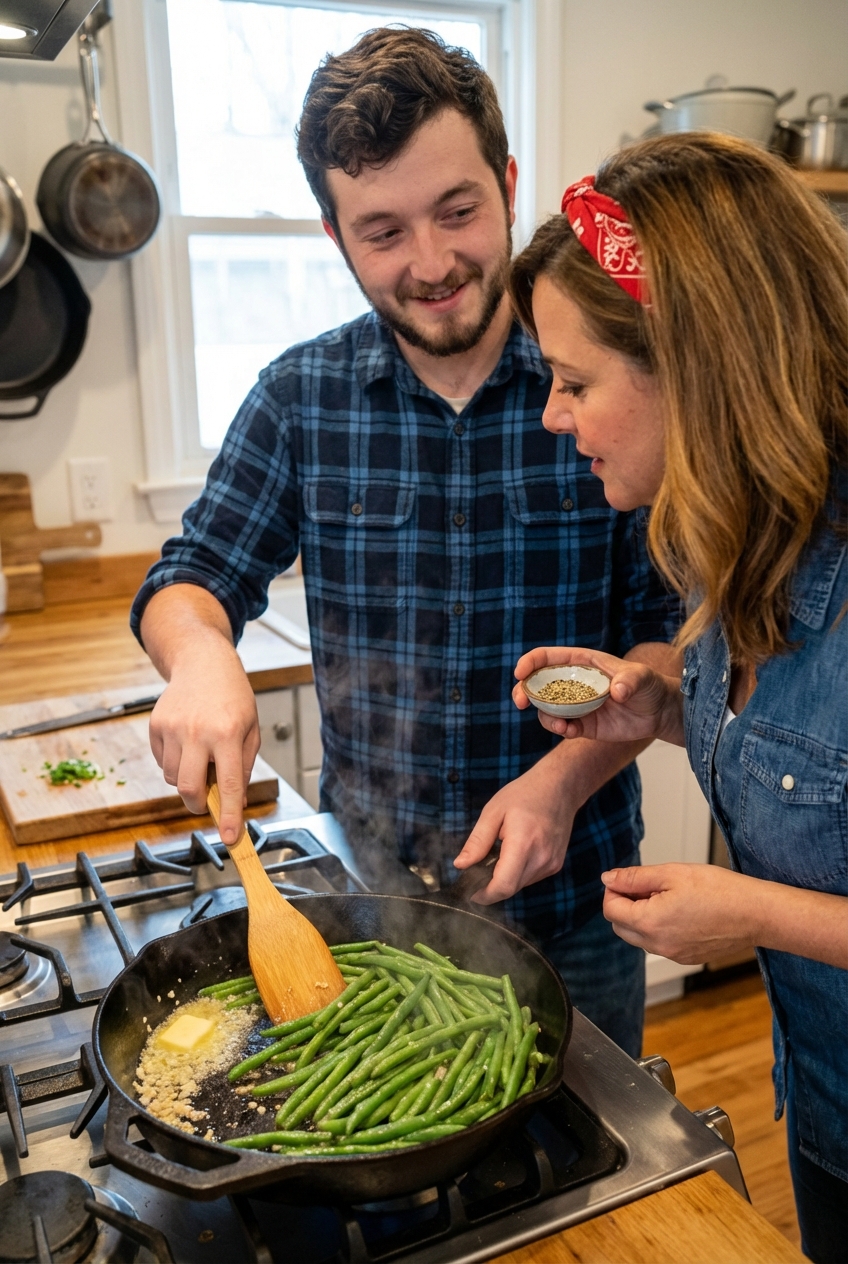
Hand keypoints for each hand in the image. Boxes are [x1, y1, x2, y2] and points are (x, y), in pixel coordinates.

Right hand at [149, 635, 260, 844]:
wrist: (203, 663)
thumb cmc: (233, 698)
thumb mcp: (250, 731)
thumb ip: (243, 768)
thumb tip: (236, 804)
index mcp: (227, 733)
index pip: (228, 784)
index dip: (229, 815)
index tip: (229, 838)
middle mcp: (197, 732)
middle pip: (189, 789)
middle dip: (198, 805)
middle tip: (207, 803)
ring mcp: (172, 728)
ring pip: (173, 779)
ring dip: (187, 780)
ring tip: (201, 757)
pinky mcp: (155, 726)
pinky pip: (162, 763)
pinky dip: (175, 764)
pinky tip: (187, 744)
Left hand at [453, 755, 578, 904]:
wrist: (560, 787)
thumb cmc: (524, 794)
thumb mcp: (493, 811)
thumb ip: (477, 841)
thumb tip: (460, 865)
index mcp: (523, 843)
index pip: (503, 885)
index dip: (484, 894)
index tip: (470, 891)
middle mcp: (541, 858)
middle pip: (510, 889)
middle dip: (491, 886)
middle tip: (477, 871)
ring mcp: (551, 863)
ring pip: (520, 885)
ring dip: (504, 879)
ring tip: (498, 855)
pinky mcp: (556, 864)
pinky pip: (530, 878)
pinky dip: (517, 873)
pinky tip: (515, 854)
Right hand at [512, 645, 681, 743]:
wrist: (659, 712)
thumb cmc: (650, 685)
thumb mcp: (642, 677)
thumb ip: (630, 680)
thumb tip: (616, 691)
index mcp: (581, 663)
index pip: (548, 658)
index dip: (530, 662)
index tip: (520, 672)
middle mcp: (573, 683)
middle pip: (537, 684)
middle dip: (523, 690)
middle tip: (519, 702)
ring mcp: (576, 705)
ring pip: (546, 709)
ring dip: (545, 716)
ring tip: (560, 725)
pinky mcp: (583, 725)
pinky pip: (562, 728)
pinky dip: (560, 730)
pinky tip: (569, 731)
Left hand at [602, 863, 762, 962]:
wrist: (756, 914)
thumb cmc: (719, 890)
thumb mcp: (671, 874)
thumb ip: (635, 877)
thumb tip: (608, 879)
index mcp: (650, 923)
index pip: (611, 910)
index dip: (614, 890)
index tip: (627, 878)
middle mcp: (658, 945)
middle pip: (621, 927)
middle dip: (625, 905)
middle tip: (646, 885)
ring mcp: (673, 955)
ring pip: (640, 937)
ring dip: (642, 917)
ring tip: (667, 895)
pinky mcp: (687, 958)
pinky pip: (661, 944)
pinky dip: (660, 928)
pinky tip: (680, 910)